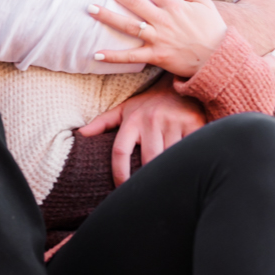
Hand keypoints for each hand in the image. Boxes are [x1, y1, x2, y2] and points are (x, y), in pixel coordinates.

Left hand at [79, 75, 207, 184]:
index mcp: (132, 120)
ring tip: (167, 184)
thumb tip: (80, 134)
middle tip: (148, 190)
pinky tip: (185, 168)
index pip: (120, 151)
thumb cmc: (150, 102)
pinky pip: (189, 148)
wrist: (179, 84)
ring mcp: (173, 121)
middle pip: (148, 159)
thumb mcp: (125, 109)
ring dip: (168, 170)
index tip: (121, 188)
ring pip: (169, 157)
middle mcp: (152, 120)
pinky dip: (187, 159)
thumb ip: (103, 122)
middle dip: (148, 176)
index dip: (119, 174)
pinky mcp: (194, 122)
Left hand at [88, 0, 227, 77]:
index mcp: (175, 5)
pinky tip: (96, 53)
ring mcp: (158, 38)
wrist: (219, 59)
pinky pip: (131, 56)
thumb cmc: (213, 30)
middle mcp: (163, 20)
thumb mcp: (206, 3)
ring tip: (90, 8)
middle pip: (133, 0)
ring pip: (128, 25)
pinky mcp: (156, 56)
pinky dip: (114, 56)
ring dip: (107, 16)